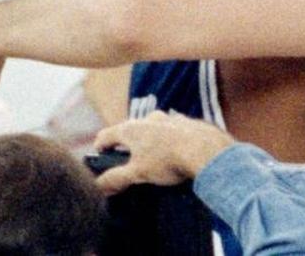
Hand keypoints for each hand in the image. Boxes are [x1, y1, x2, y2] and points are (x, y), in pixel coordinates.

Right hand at [92, 111, 234, 193]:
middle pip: (130, 131)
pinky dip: (168, 141)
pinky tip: (174, 154)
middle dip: (126, 146)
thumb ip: (116, 179)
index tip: (98, 156)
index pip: (106, 135)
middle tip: (126, 162)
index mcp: (132, 129)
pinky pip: (172, 131)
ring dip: (149, 142)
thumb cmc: (168, 160)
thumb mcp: (137, 173)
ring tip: (153, 160)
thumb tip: (98, 185)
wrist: (206, 150)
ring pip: (152, 129)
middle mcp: (149, 119)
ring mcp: (169, 119)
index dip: (99, 147)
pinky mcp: (187, 123)